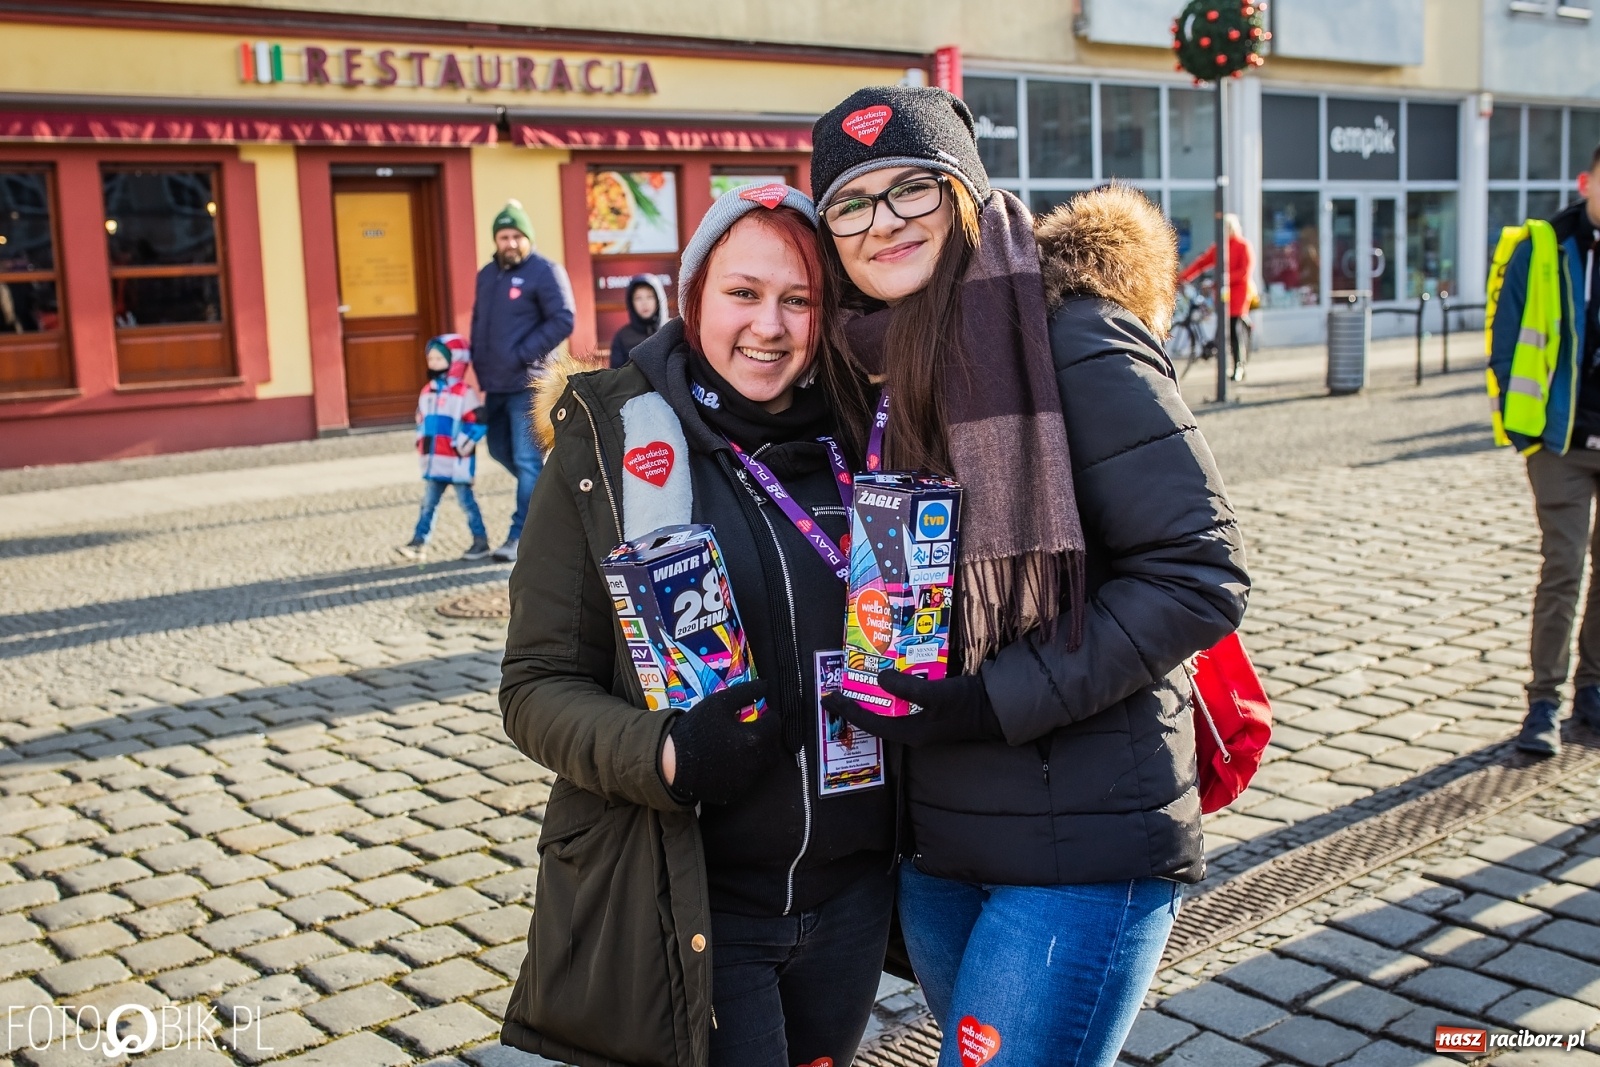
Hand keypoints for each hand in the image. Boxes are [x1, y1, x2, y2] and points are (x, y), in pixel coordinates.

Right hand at [663, 680, 778, 805]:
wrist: (672, 761)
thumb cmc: (696, 728)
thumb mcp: (720, 703)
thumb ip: (746, 692)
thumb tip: (765, 685)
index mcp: (754, 738)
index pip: (774, 725)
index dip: (769, 717)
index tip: (762, 714)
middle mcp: (755, 762)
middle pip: (773, 748)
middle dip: (767, 737)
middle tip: (754, 730)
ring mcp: (745, 781)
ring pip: (763, 766)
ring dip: (758, 754)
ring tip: (742, 746)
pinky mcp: (734, 793)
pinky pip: (748, 780)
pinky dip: (745, 771)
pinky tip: (731, 763)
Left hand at [821, 670, 1003, 748]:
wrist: (994, 707)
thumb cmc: (964, 704)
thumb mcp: (934, 694)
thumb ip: (906, 687)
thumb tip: (879, 678)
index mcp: (910, 732)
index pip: (870, 723)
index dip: (848, 711)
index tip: (829, 698)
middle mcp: (912, 730)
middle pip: (875, 720)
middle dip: (855, 706)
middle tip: (836, 691)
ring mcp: (921, 721)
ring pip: (887, 711)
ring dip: (871, 698)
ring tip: (855, 683)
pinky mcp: (928, 710)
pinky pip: (900, 703)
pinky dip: (889, 692)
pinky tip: (885, 679)